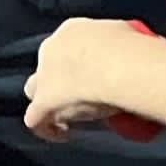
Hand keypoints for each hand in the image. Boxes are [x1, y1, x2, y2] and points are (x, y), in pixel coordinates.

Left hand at [24, 19, 141, 143]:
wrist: (117, 65)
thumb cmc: (129, 47)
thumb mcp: (126, 35)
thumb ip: (121, 44)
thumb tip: (131, 53)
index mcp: (72, 31)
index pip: (68, 44)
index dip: (78, 59)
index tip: (94, 70)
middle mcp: (51, 51)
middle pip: (47, 66)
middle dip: (57, 78)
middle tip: (79, 90)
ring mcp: (44, 77)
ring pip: (33, 89)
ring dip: (47, 100)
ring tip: (66, 113)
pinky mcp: (43, 103)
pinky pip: (35, 119)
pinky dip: (46, 127)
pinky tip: (62, 134)